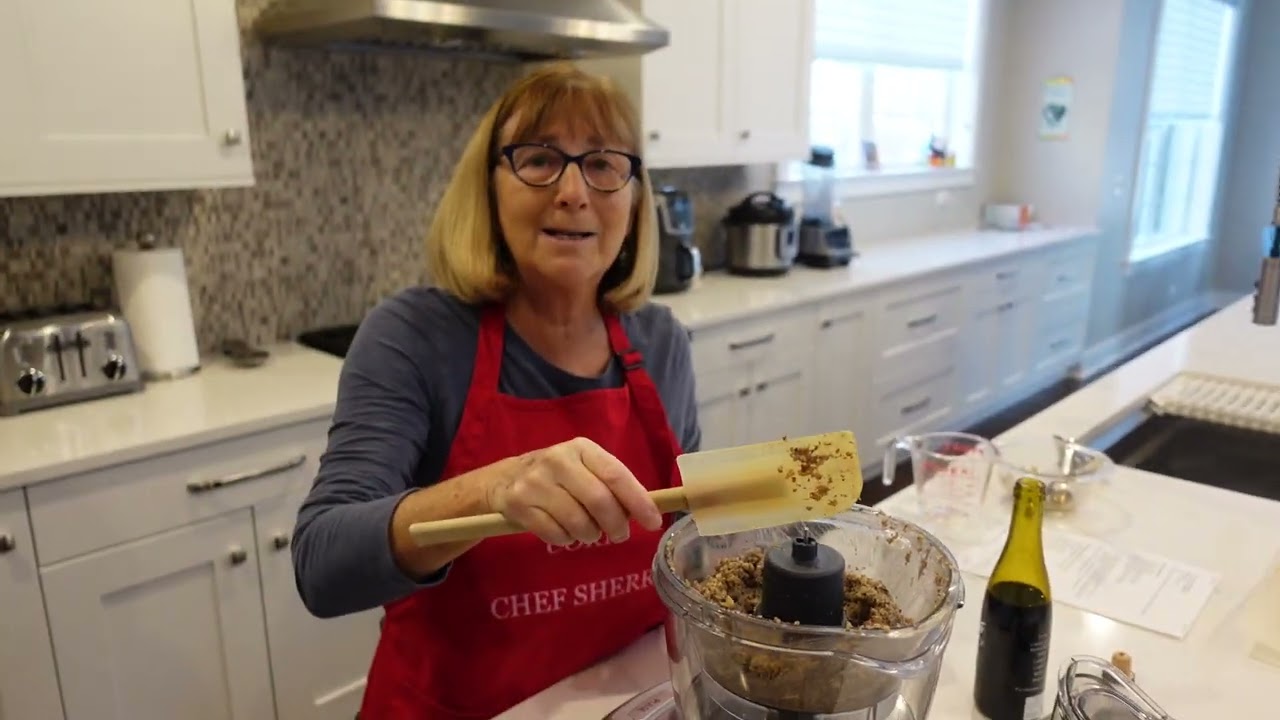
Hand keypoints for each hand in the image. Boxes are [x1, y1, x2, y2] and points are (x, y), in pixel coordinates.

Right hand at [486, 437, 662, 545]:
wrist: (504, 480)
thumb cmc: (557, 476)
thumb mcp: (583, 468)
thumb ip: (611, 484)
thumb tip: (644, 512)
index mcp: (581, 448)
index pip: (616, 474)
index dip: (638, 501)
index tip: (654, 522)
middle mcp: (557, 460)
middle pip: (599, 501)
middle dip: (616, 525)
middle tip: (619, 535)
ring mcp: (535, 483)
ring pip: (578, 522)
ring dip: (591, 535)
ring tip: (589, 533)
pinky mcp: (518, 504)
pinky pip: (555, 534)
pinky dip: (567, 540)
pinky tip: (565, 532)